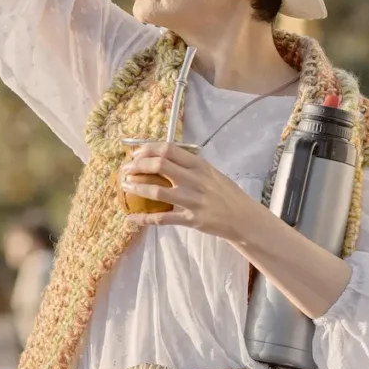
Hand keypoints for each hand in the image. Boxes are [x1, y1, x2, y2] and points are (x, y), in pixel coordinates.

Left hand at [119, 142, 247, 236]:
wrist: (243, 217)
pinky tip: (132, 218)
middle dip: (137, 166)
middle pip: (159, 165)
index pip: (168, 150)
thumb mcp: (211, 173)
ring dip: (137, 188)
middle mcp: (195, 180)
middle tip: (125, 170)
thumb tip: (164, 158)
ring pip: (157, 191)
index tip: (135, 154)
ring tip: (125, 187)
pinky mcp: (191, 219)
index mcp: (199, 165)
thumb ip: (190, 166)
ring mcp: (192, 200)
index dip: (148, 150)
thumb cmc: (226, 194)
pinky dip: (144, 219)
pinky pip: (163, 219)